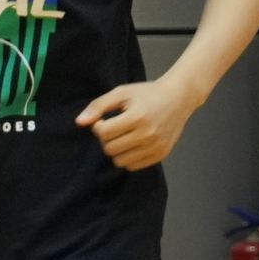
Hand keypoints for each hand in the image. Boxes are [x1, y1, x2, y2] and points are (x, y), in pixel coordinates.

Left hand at [77, 77, 197, 171]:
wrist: (179, 97)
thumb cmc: (147, 93)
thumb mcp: (121, 93)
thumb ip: (98, 106)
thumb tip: (79, 122)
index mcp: (137, 117)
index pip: (103, 133)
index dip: (99, 126)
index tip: (105, 119)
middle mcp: (148, 134)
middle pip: (110, 149)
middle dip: (106, 139)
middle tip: (114, 128)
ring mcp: (156, 146)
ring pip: (120, 161)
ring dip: (116, 150)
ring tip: (123, 136)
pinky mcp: (161, 155)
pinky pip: (133, 166)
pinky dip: (128, 157)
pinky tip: (133, 143)